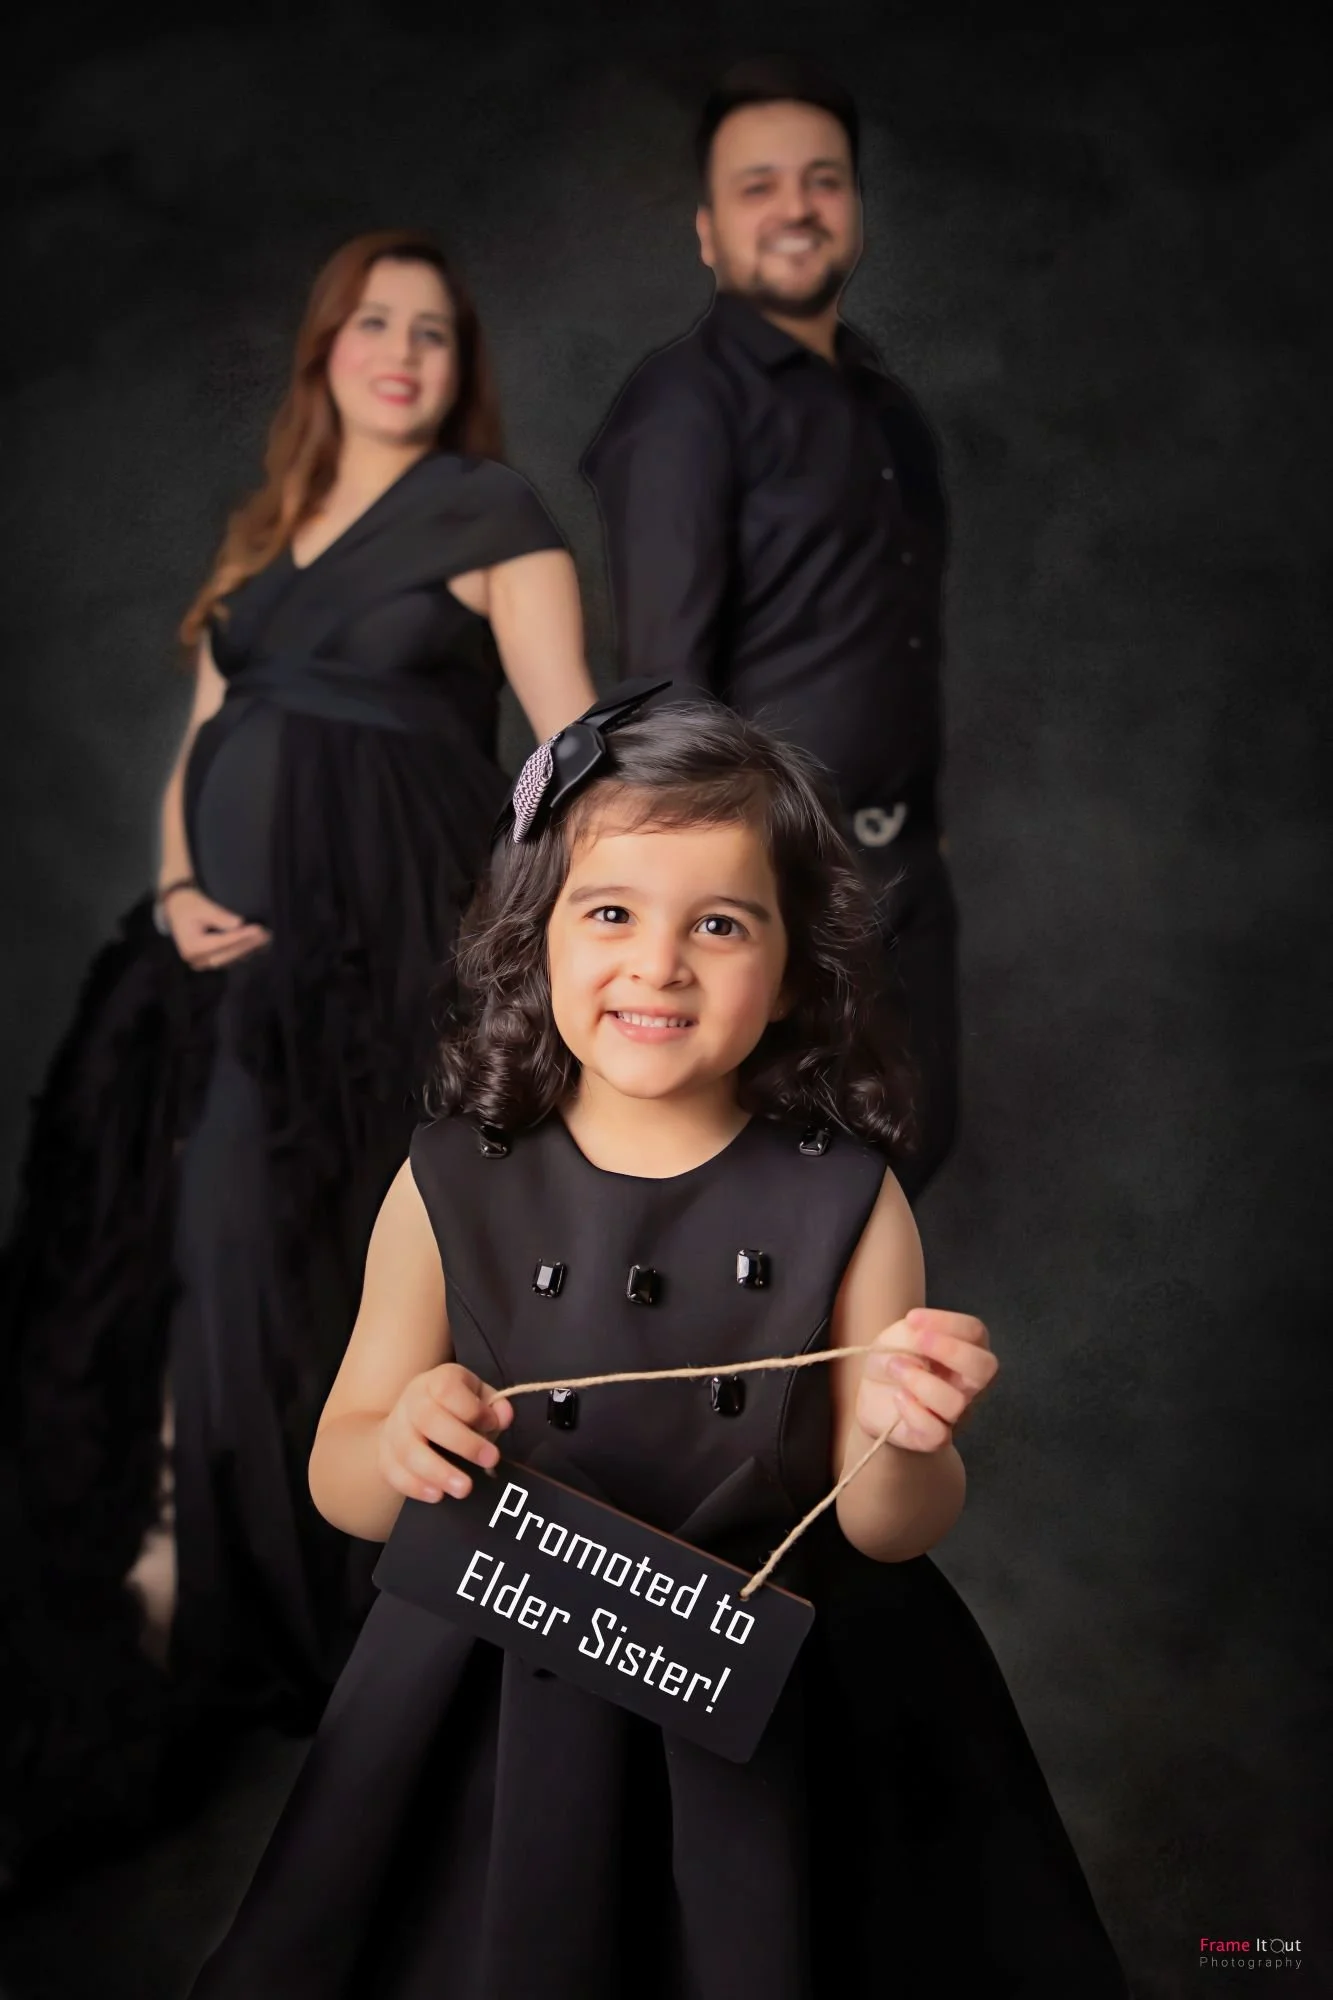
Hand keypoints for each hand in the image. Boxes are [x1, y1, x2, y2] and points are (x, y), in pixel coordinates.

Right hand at [165, 886, 270, 969]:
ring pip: (228, 958)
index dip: (241, 936)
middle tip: (265, 935)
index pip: (222, 942)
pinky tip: (255, 944)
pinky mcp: (207, 960)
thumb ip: (220, 917)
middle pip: (227, 954)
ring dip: (247, 949)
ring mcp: (201, 962)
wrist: (176, 908)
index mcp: (192, 947)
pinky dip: (240, 951)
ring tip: (264, 939)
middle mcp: (196, 959)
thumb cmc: (190, 905)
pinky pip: (226, 958)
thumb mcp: (204, 908)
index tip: (258, 929)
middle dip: (247, 945)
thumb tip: (238, 924)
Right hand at [377, 1363, 513, 1503]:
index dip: (472, 1409)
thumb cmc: (454, 1409)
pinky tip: (437, 1496)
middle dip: (462, 1443)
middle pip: (428, 1419)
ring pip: (409, 1450)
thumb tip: (503, 1417)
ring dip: (438, 1472)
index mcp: (437, 1381)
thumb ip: (494, 1407)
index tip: (492, 1425)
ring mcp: (395, 1428)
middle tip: (490, 1461)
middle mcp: (412, 1401)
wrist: (409, 1418)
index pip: (448, 1390)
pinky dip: (415, 1486)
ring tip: (464, 1489)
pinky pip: (393, 1472)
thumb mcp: (478, 1398)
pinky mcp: (384, 1455)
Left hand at [854, 1307, 996, 1454]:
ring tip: (895, 1368)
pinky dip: (913, 1412)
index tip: (911, 1318)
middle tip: (917, 1341)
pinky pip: (937, 1433)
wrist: (870, 1391)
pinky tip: (898, 1398)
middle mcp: (969, 1382)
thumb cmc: (895, 1357)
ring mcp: (955, 1412)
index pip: (975, 1332)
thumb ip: (919, 1331)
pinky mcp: (934, 1437)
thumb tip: (926, 1338)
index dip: (947, 1322)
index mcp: (967, 1350)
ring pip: (955, 1403)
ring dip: (919, 1380)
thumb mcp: (903, 1333)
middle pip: (985, 1368)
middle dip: (950, 1350)